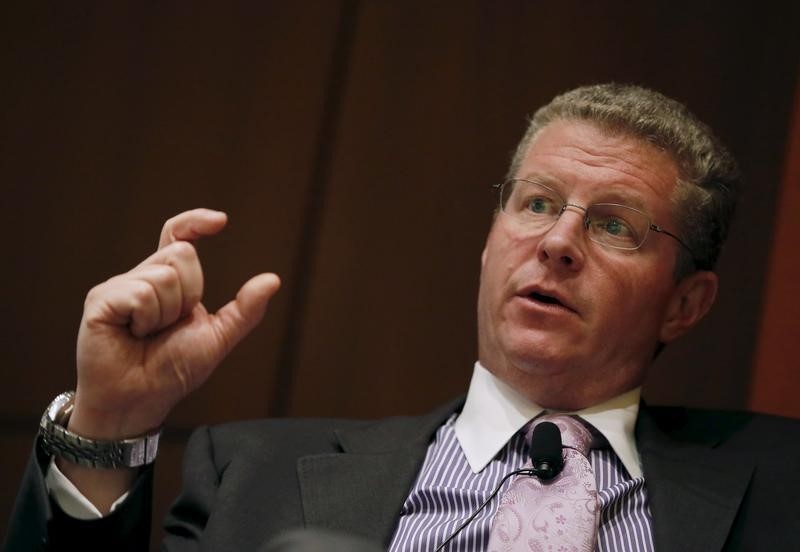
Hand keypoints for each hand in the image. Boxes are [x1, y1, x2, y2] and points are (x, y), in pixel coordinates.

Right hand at [68, 208, 279, 439]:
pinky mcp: (100, 300)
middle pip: (182, 254)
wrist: (139, 400)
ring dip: (167, 313)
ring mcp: (118, 287)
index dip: (195, 221)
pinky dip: (146, 319)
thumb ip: (245, 310)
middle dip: (189, 295)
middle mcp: (141, 277)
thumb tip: (272, 279)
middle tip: (169, 327)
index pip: (178, 236)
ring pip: (163, 275)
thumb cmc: (172, 371)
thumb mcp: (218, 337)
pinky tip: (132, 334)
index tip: (221, 222)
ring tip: (148, 335)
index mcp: (166, 281)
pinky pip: (140, 293)